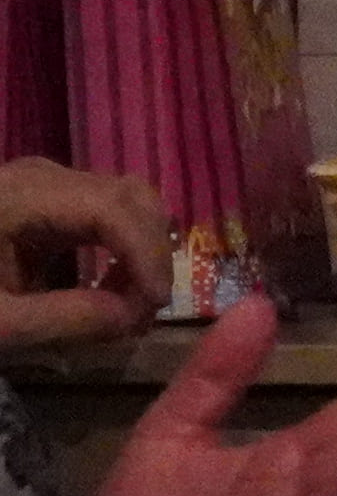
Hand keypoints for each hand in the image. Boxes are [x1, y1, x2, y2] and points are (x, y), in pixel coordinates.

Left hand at [0, 160, 173, 350]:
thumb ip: (67, 320)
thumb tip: (137, 318)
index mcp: (20, 196)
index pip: (111, 208)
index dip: (146, 254)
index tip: (157, 306)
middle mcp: (41, 175)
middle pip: (129, 195)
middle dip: (150, 251)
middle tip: (146, 310)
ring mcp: (43, 184)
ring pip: (124, 201)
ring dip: (139, 250)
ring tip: (129, 303)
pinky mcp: (43, 201)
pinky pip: (102, 213)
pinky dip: (119, 247)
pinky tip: (108, 285)